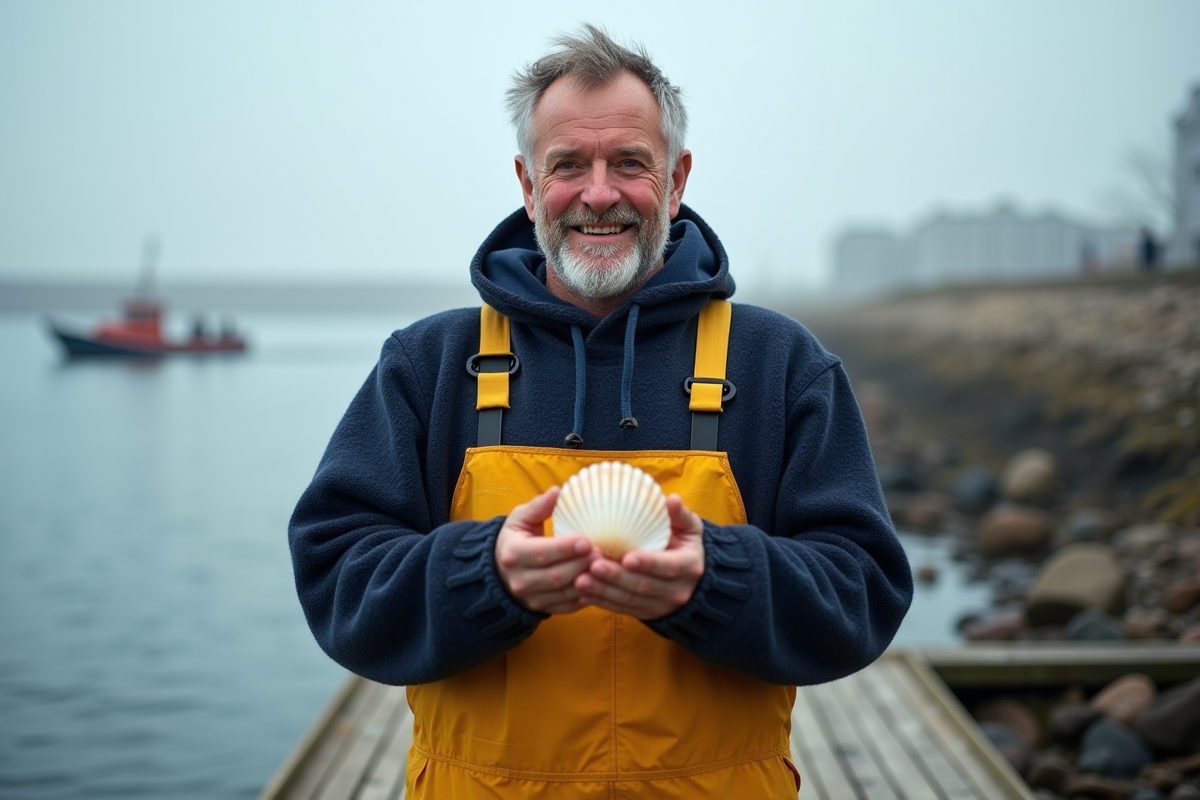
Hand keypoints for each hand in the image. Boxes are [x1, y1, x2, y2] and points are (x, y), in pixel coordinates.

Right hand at [495, 486, 596, 614]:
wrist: (501, 570)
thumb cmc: (516, 538)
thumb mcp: (521, 518)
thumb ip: (539, 506)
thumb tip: (558, 491)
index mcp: (513, 554)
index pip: (542, 553)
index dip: (566, 548)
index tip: (587, 540)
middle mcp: (519, 580)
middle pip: (555, 576)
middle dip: (581, 565)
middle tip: (602, 553)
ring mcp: (531, 598)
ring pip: (564, 594)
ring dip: (587, 581)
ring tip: (605, 567)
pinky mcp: (543, 609)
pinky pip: (568, 606)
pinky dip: (585, 596)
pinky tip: (600, 583)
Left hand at [574, 494, 704, 619]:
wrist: (694, 581)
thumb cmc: (686, 545)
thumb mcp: (690, 529)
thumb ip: (680, 515)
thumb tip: (672, 498)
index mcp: (688, 566)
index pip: (668, 566)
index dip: (648, 563)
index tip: (626, 557)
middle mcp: (676, 590)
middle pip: (643, 586)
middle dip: (617, 577)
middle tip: (593, 566)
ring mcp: (660, 605)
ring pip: (629, 601)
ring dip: (604, 591)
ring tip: (580, 581)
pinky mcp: (646, 613)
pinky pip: (622, 609)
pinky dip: (602, 602)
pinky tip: (582, 594)